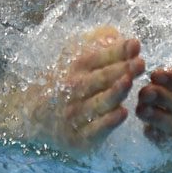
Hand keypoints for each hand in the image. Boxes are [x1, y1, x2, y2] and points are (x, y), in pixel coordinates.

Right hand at [28, 25, 144, 150]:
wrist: (31, 117)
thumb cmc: (63, 83)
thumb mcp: (74, 58)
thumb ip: (96, 45)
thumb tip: (117, 34)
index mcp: (76, 68)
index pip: (98, 57)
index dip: (117, 51)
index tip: (135, 44)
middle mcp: (74, 90)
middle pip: (100, 79)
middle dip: (121, 70)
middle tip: (140, 62)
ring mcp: (76, 114)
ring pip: (99, 103)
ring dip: (115, 93)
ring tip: (129, 82)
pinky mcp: (80, 137)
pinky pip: (95, 130)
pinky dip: (108, 122)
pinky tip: (122, 112)